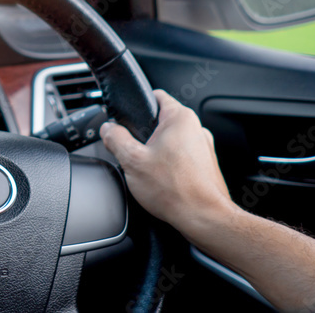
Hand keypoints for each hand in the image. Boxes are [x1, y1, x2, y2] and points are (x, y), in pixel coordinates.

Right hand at [100, 90, 237, 241]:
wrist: (204, 219)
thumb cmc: (175, 191)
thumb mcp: (131, 160)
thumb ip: (115, 138)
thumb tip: (108, 129)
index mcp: (180, 118)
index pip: (155, 96)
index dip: (137, 104)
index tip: (126, 116)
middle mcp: (196, 129)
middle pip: (160, 122)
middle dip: (144, 135)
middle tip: (132, 152)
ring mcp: (204, 148)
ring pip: (170, 142)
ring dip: (157, 153)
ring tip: (148, 172)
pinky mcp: (206, 166)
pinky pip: (181, 158)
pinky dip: (169, 166)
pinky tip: (161, 182)